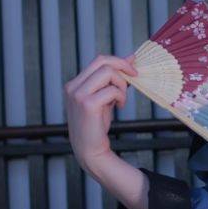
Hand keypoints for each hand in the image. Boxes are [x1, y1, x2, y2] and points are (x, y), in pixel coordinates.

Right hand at [64, 53, 137, 171]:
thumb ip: (114, 79)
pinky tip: (120, 107)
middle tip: (134, 78)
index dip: (118, 61)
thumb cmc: (96, 125)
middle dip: (123, 67)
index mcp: (74, 84)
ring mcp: (78, 94)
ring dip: (121, 84)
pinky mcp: (87, 104)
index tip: (132, 70)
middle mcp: (73, 87)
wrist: (89, 150)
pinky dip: (121, 96)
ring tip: (121, 99)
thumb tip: (130, 58)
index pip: (98, 60)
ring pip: (108, 72)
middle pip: (102, 61)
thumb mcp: (105, 98)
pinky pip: (111, 90)